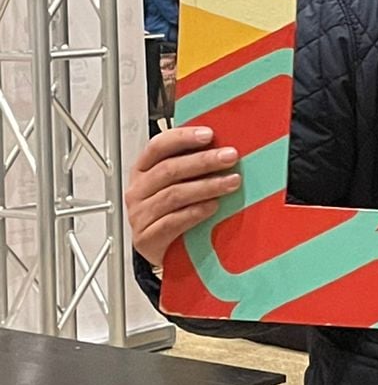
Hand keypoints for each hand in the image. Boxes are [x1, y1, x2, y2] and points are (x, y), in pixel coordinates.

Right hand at [125, 126, 241, 267]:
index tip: (209, 134)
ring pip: (173, 195)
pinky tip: (213, 206)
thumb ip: (194, 166)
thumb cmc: (177, 210)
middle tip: (230, 156)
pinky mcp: (147, 238)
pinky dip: (195, 212)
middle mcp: (138, 190)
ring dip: (207, 186)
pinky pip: (172, 221)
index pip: (158, 146)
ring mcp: (140, 215)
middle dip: (203, 161)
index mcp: (143, 170)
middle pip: (169, 169)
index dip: (183, 138)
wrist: (168, 250)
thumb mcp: (183, 183)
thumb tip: (224, 147)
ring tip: (231, 182)